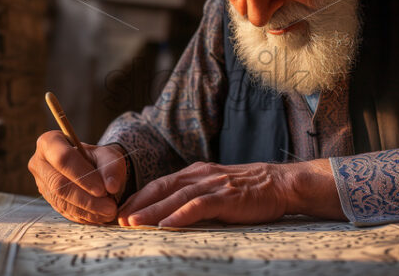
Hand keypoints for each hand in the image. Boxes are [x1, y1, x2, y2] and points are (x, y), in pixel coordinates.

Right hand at [29, 130, 126, 223]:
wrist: (92, 168)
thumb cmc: (98, 158)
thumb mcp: (109, 156)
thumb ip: (111, 168)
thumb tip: (111, 187)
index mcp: (50, 142)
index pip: (63, 159)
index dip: (82, 176)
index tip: (103, 190)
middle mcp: (40, 163)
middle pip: (59, 184)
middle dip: (86, 199)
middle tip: (110, 207)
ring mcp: (41, 183)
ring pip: (61, 201)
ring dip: (87, 210)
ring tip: (109, 212)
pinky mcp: (48, 199)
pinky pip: (64, 211)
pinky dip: (83, 215)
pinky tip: (100, 215)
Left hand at [117, 159, 344, 226]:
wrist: (281, 184)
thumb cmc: (249, 191)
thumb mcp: (216, 188)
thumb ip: (195, 196)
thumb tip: (170, 212)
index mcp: (195, 173)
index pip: (160, 184)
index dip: (138, 198)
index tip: (120, 212)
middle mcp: (200, 175)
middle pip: (161, 189)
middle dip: (137, 204)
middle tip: (117, 220)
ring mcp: (213, 184)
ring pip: (176, 197)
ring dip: (152, 211)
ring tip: (133, 223)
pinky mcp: (227, 196)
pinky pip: (200, 206)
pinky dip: (181, 215)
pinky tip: (167, 226)